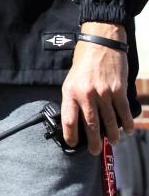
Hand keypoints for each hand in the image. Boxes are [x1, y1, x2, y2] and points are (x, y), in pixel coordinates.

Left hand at [61, 21, 132, 154]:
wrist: (100, 44)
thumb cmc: (83, 63)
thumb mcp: (70, 80)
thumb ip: (73, 99)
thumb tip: (76, 120)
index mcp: (70, 92)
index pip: (69, 119)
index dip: (71, 135)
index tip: (73, 144)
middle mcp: (86, 94)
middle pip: (90, 125)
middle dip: (93, 141)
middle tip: (95, 151)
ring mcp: (103, 93)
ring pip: (109, 121)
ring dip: (112, 135)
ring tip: (113, 141)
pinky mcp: (118, 90)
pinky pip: (123, 112)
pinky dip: (126, 123)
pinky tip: (126, 130)